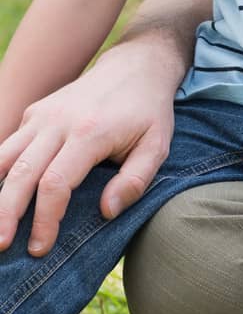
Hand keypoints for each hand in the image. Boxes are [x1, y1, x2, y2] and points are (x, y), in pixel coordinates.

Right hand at [0, 38, 179, 255]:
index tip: (40, 247)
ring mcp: (42, 115)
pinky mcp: (34, 113)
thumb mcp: (157, 145)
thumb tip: (106, 212)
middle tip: (2, 246)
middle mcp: (58, 122)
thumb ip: (135, 181)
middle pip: (21, 173)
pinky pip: (8, 146)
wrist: (135, 66)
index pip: (55, 183)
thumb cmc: (147, 111)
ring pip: (4, 157)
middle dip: (6, 214)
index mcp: (89, 132)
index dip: (45, 220)